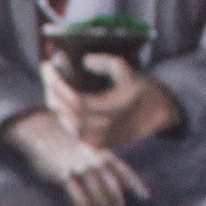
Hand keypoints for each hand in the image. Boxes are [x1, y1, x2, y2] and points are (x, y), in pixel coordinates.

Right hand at [1, 106, 148, 205]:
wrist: (39, 131)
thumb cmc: (60, 141)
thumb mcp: (83, 147)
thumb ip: (96, 158)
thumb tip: (106, 175)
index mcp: (101, 153)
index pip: (124, 171)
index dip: (136, 185)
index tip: (146, 197)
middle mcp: (94, 161)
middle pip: (113, 188)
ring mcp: (80, 168)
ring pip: (98, 196)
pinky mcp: (65, 176)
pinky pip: (79, 199)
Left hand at [43, 53, 185, 153]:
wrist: (158, 115)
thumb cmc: (141, 89)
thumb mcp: (127, 70)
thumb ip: (105, 62)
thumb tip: (84, 60)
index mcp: (112, 109)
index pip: (75, 99)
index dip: (57, 83)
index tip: (46, 66)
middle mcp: (103, 128)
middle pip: (65, 111)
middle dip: (52, 89)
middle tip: (47, 71)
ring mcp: (98, 140)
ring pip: (65, 121)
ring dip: (55, 101)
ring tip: (52, 82)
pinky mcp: (96, 145)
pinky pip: (72, 129)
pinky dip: (63, 113)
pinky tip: (60, 98)